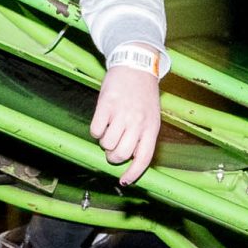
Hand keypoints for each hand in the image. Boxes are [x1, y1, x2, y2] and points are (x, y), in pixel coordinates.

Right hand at [89, 64, 161, 185]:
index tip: (124, 182)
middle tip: (112, 148)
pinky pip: (96, 130)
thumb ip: (143, 135)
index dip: (133, 173)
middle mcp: (138, 122)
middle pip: (120, 154)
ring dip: (104, 142)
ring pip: (106, 144)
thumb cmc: (143, 94)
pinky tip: (102, 121)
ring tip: (109, 129)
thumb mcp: (151, 115)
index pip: (143, 158)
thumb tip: (131, 158)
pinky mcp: (106, 105)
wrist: (136, 65)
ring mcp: (122, 113)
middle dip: (113, 156)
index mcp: (151, 127)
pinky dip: (95, 130)